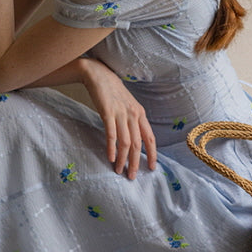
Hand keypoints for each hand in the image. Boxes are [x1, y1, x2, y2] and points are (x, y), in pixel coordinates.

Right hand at [81, 58, 156, 178]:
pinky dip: (112, 148)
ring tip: (119, 170)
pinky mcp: (107, 113)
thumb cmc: (113, 91)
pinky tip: (110, 158)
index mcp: (140, 114)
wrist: (99, 75)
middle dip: (135, 163)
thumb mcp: (128, 105)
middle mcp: (133, 115)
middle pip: (138, 144)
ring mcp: (121, 114)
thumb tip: (135, 138)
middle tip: (132, 176)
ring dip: (123, 159)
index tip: (151, 168)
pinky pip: (111, 134)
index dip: (151, 154)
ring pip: (126, 142)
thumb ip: (133, 120)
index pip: (150, 138)